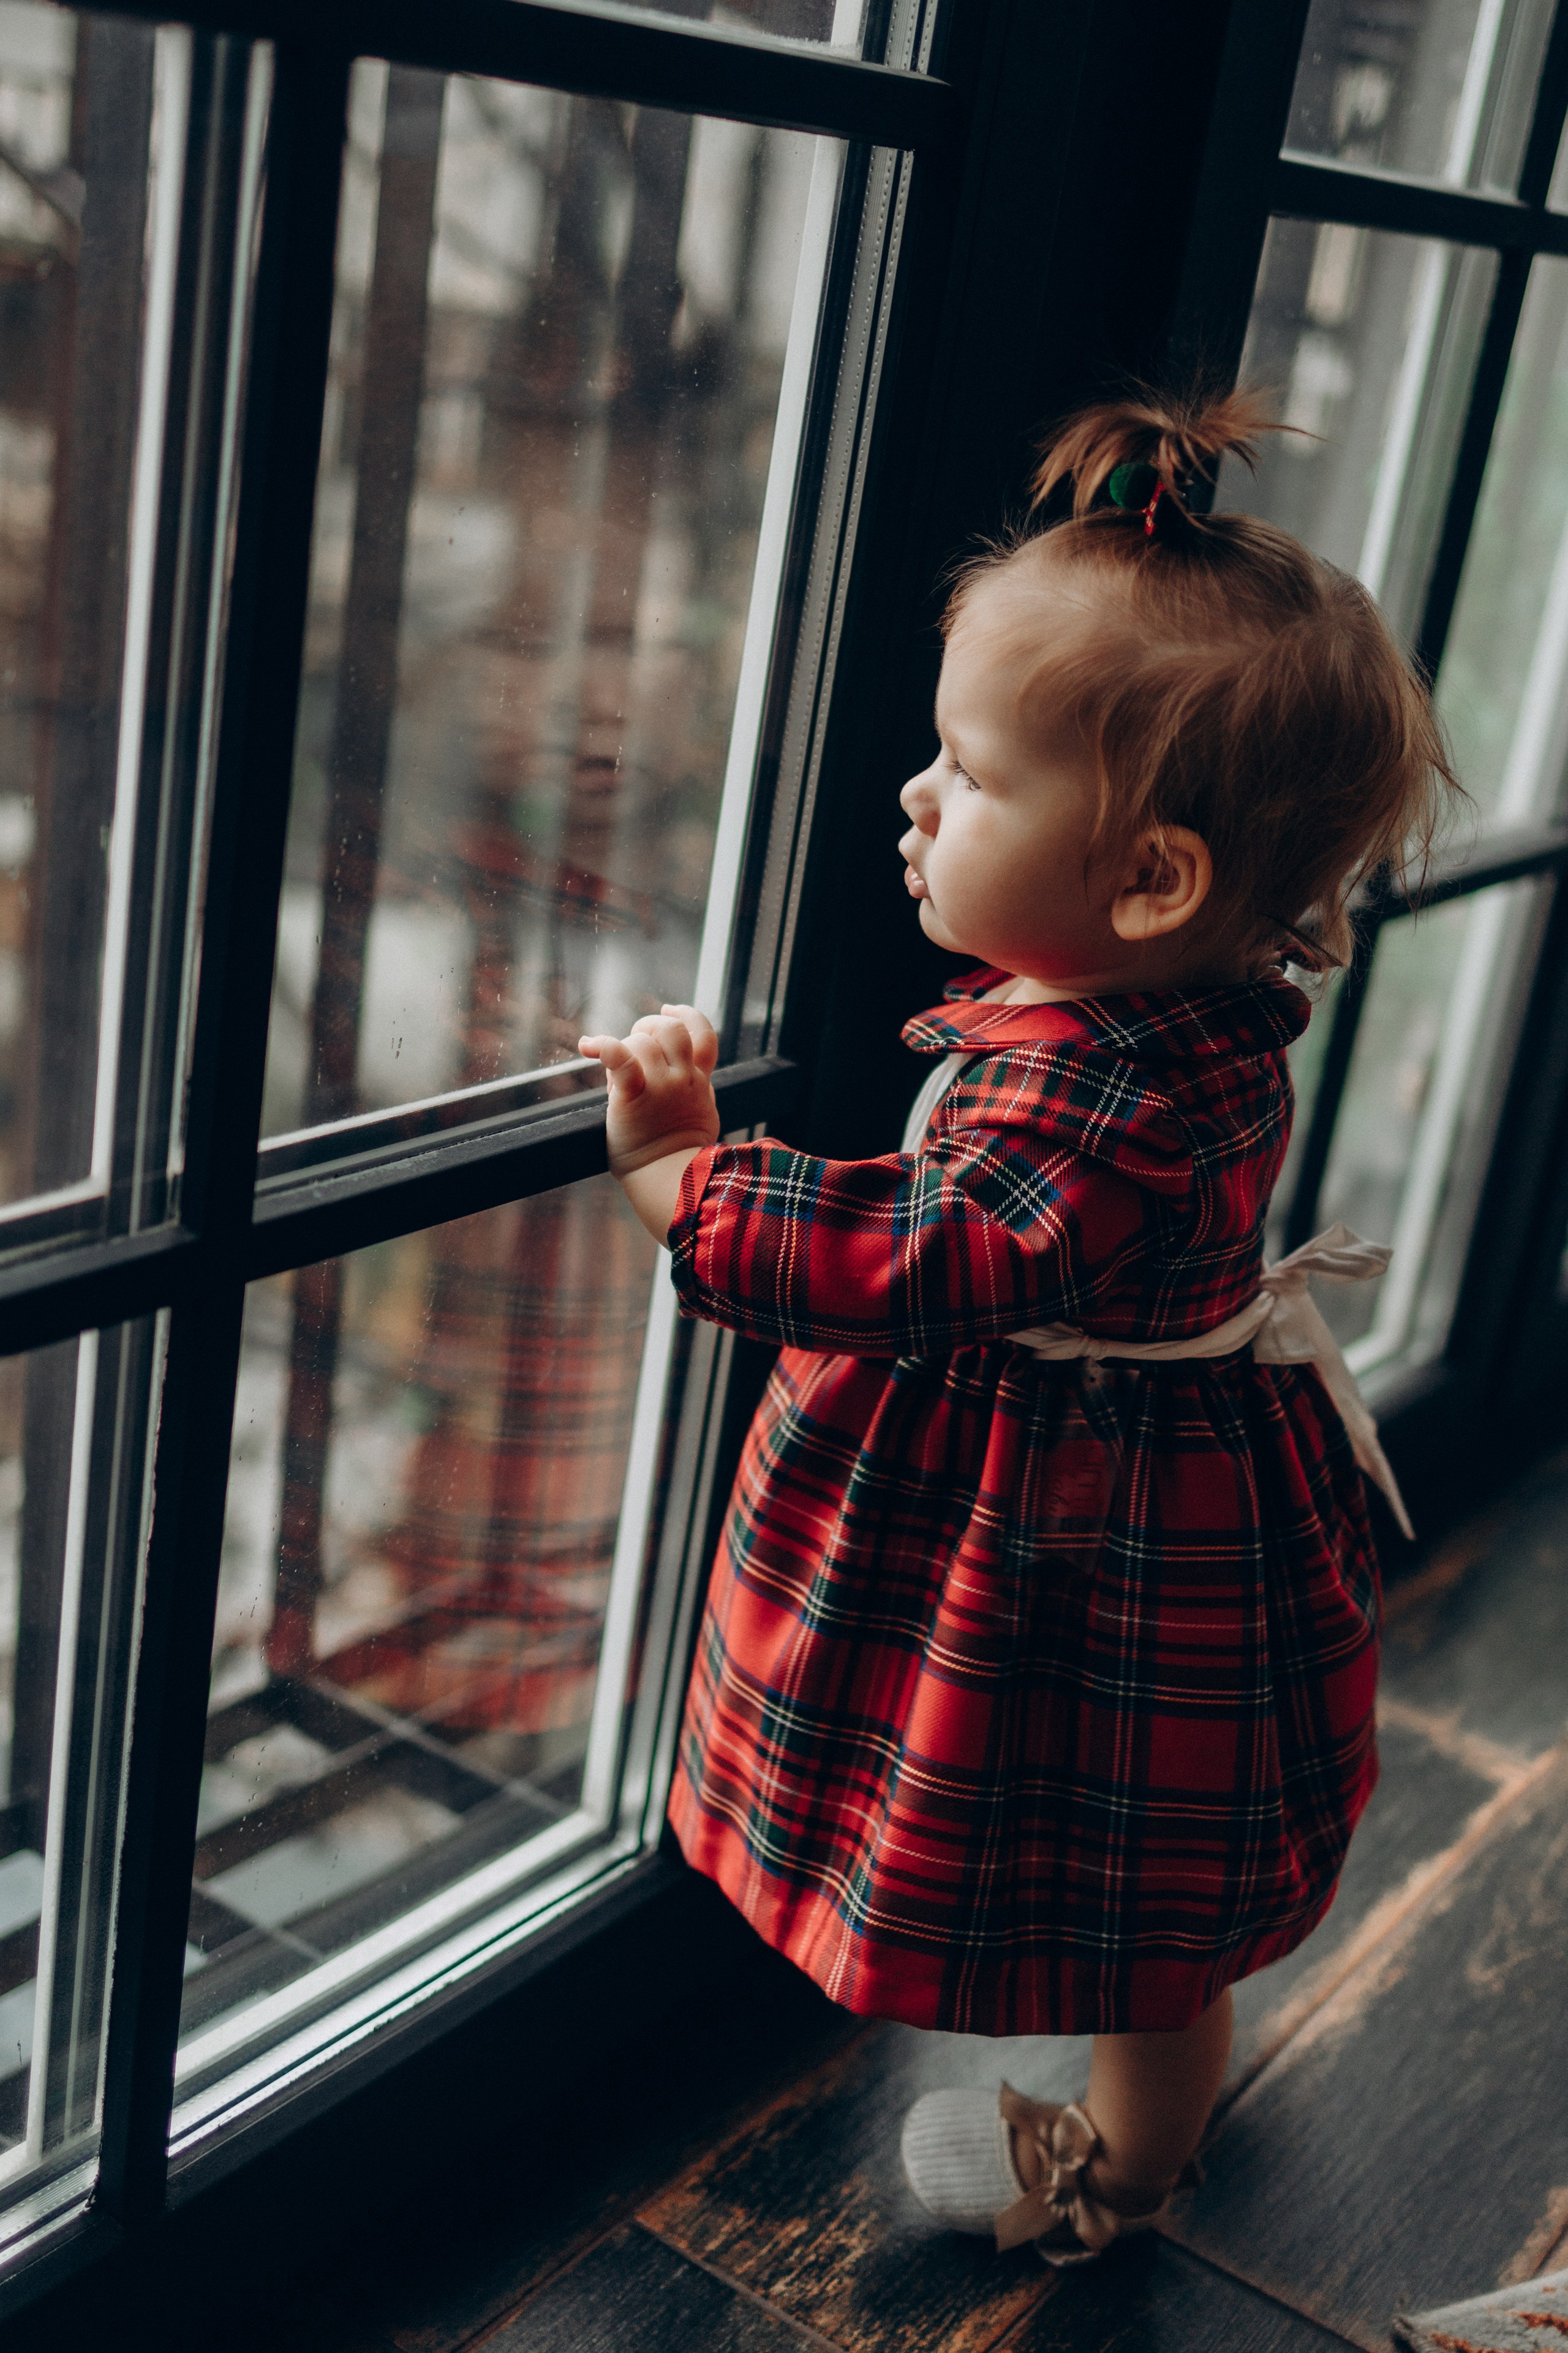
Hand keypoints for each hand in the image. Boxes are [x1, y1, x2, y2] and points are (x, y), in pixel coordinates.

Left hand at [579, 1004, 720, 1177]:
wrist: (671, 1180)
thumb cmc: (678, 1156)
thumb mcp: (698, 1116)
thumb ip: (690, 1091)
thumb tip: (666, 1075)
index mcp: (698, 1083)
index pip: (704, 1036)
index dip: (687, 1015)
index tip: (669, 1009)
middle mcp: (683, 1079)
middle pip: (671, 1029)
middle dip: (648, 1026)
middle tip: (632, 1041)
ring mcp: (662, 1087)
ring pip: (644, 1041)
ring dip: (626, 1043)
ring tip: (613, 1061)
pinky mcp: (634, 1096)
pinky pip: (620, 1058)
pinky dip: (602, 1045)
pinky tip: (587, 1045)